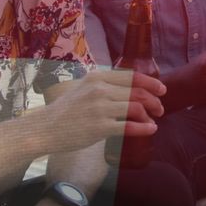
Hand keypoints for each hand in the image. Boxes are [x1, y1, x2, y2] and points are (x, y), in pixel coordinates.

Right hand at [39, 70, 165, 153]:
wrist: (45, 129)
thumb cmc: (64, 111)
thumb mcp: (82, 88)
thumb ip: (102, 85)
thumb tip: (127, 89)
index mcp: (97, 77)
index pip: (132, 76)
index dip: (151, 83)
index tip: (161, 90)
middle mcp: (99, 90)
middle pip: (138, 92)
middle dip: (154, 101)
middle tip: (159, 109)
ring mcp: (100, 108)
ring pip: (137, 108)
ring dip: (150, 115)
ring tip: (154, 121)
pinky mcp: (100, 127)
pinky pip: (129, 126)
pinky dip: (144, 128)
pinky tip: (150, 130)